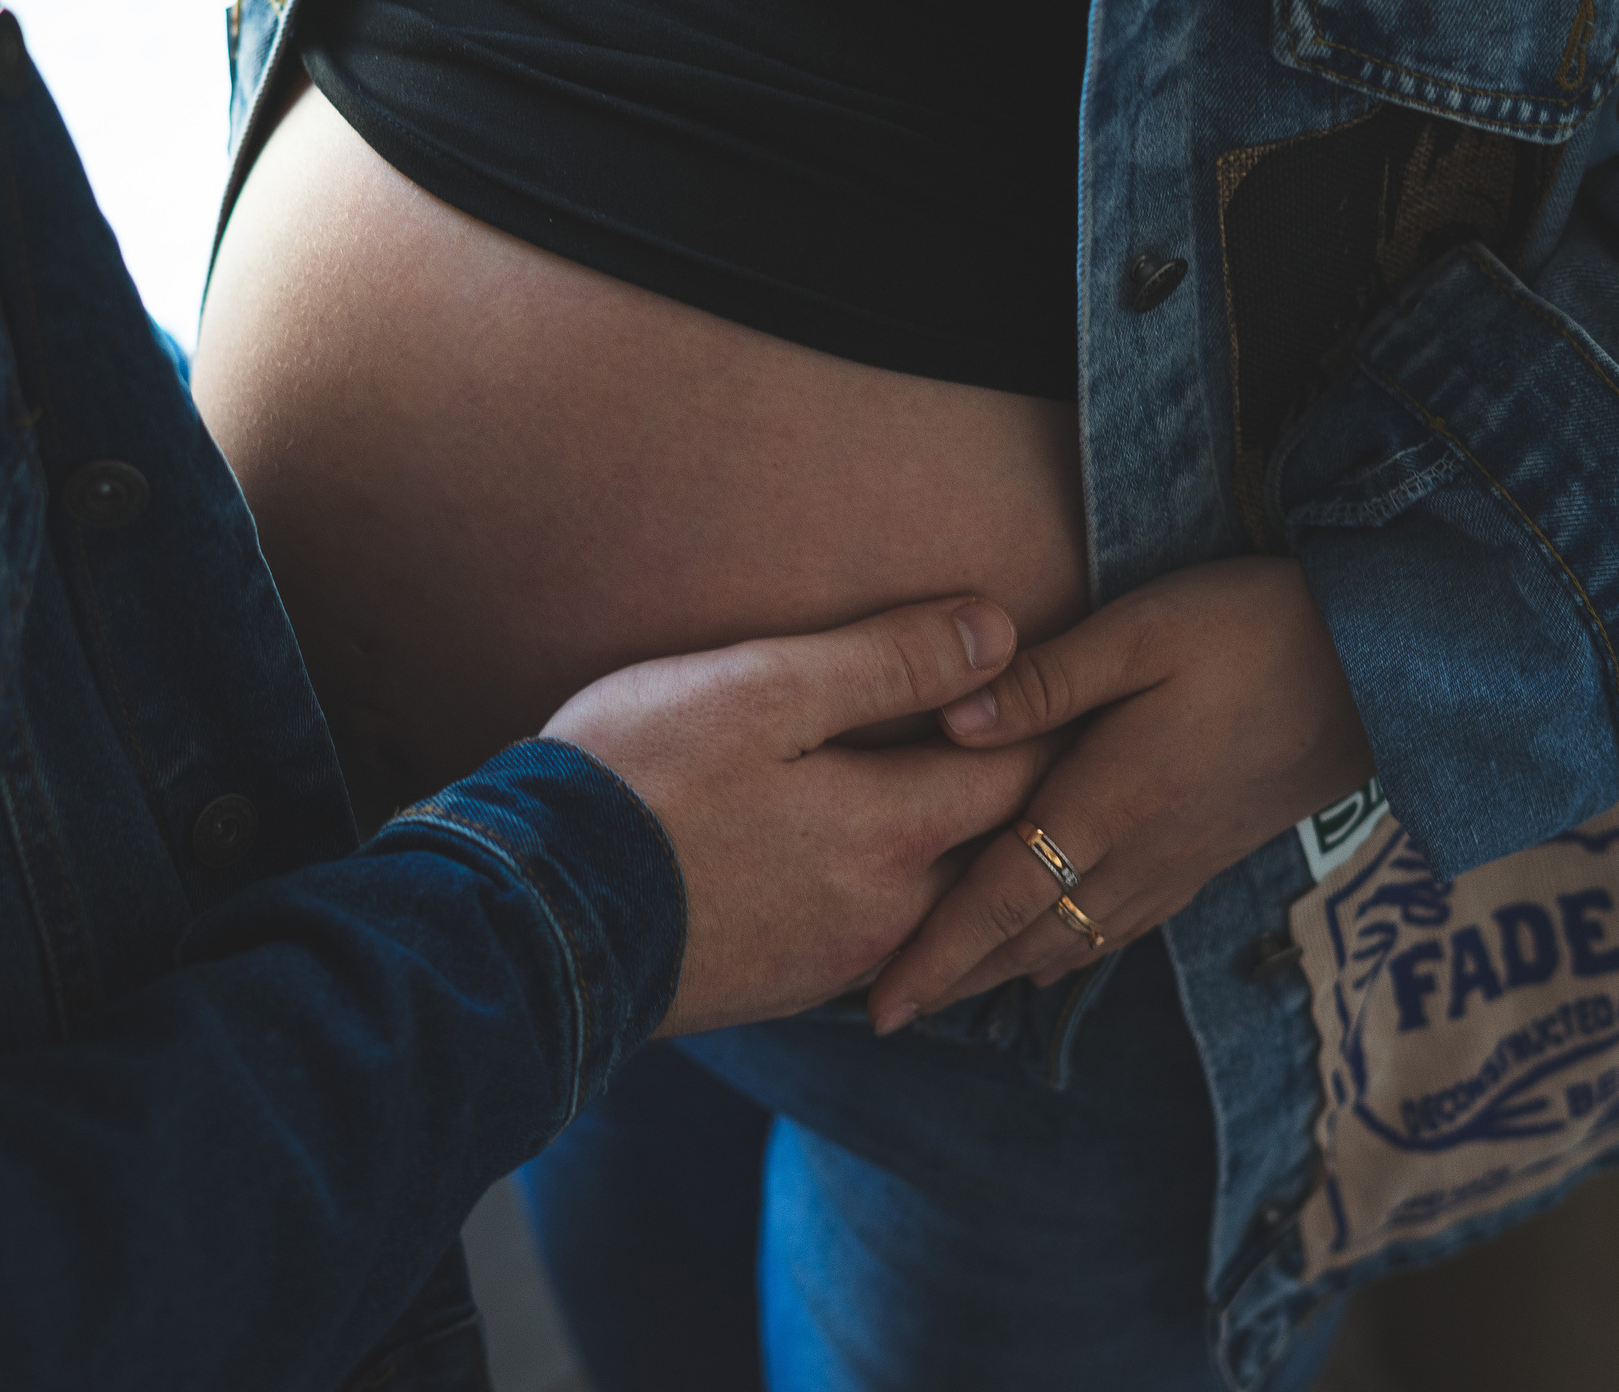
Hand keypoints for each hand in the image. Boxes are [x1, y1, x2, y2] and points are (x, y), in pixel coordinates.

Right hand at [545, 598, 1058, 1037]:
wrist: (534, 917)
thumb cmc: (638, 779)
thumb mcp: (762, 688)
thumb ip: (888, 661)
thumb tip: (999, 633)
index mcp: (896, 827)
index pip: (1021, 769)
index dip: (1057, 720)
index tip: (1084, 685)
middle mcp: (891, 909)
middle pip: (1001, 848)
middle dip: (1038, 797)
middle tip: (1071, 746)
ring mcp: (842, 959)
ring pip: (950, 904)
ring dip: (981, 857)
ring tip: (1000, 811)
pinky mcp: (792, 986)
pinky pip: (891, 941)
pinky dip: (920, 902)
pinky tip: (901, 875)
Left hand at [865, 558, 1372, 1033]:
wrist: (1383, 670)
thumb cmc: (1258, 631)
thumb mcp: (1144, 631)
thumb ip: (1047, 682)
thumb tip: (951, 724)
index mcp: (1110, 803)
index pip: (1001, 899)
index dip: (937, 953)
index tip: (879, 1004)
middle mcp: (1140, 854)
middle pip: (1028, 939)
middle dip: (955, 978)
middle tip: (884, 1012)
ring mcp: (1180, 864)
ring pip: (1074, 942)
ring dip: (1005, 972)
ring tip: (946, 993)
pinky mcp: (1208, 856)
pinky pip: (1120, 927)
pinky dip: (1068, 952)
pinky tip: (1047, 960)